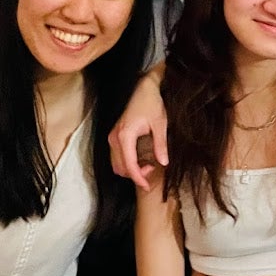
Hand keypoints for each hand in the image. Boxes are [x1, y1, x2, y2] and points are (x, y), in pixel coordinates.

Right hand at [107, 72, 168, 190]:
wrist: (142, 88)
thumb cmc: (151, 103)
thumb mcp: (160, 124)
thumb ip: (160, 144)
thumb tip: (164, 163)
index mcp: (125, 136)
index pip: (129, 165)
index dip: (138, 178)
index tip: (147, 186)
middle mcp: (114, 139)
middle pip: (120, 168)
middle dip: (135, 174)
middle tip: (153, 169)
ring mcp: (112, 137)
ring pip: (116, 164)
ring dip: (130, 169)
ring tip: (148, 164)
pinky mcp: (114, 136)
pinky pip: (116, 157)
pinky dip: (126, 163)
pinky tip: (140, 159)